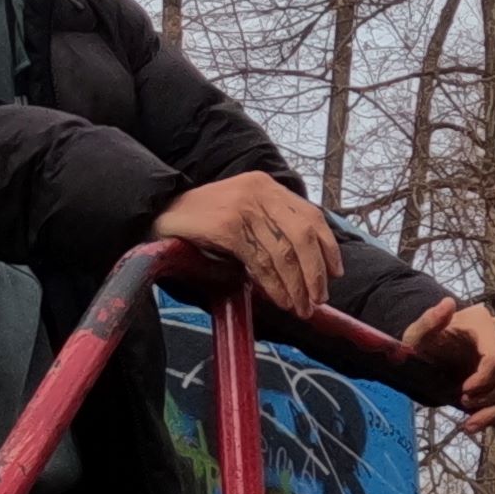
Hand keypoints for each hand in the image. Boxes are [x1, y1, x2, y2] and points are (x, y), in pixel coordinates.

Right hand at [150, 170, 337, 314]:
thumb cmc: (200, 220)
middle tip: (319, 298)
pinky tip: (279, 300)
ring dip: (297, 285)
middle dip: (315, 272)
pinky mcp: (228, 227)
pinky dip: (274, 285)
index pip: (311, 216)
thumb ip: (269, 225)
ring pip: (284, 252)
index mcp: (267, 186)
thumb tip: (303, 261)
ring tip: (301, 307)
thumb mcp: (241, 212)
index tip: (335, 272)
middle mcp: (260, 192)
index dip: (328, 247)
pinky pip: (261, 262)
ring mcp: (244, 208)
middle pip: (304, 235)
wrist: (159, 214)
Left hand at [404, 297, 494, 418]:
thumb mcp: (417, 336)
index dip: (485, 379)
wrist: (434, 354)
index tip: (464, 392)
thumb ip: (428, 322)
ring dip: (492, 407)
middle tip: (462, 403)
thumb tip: (447, 303)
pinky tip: (475, 424)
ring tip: (468, 419)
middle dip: (488, 394)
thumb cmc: (426, 345)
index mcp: (481, 322)